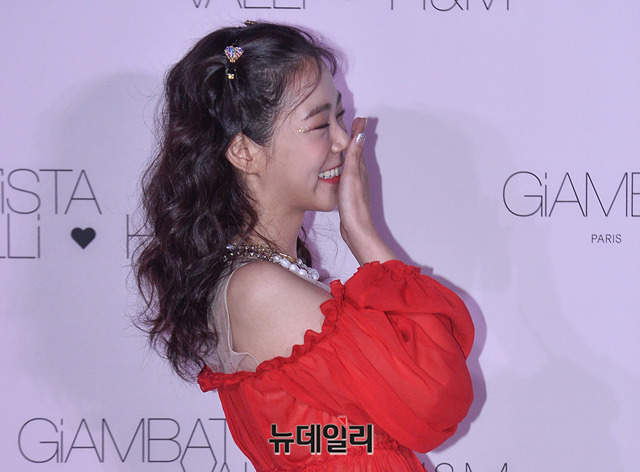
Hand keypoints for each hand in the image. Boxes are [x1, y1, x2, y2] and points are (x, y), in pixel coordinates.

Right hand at [338, 117, 395, 264]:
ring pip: (352, 162)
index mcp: (360, 168)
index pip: (358, 144)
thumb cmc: (353, 204)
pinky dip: (344, 164)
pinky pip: (346, 172)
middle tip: (351, 124)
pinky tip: (338, 168)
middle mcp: (359, 174)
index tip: (358, 117)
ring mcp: (355, 184)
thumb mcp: (351, 175)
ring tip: (342, 141)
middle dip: (353, 138)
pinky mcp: (349, 193)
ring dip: (349, 151)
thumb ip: (354, 155)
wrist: (355, 229)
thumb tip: (361, 132)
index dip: (357, 131)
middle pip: (356, 151)